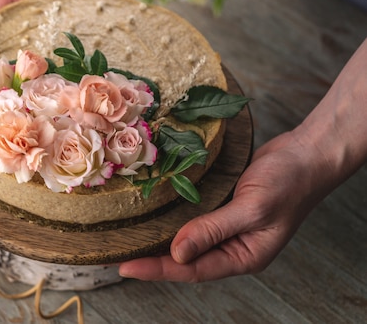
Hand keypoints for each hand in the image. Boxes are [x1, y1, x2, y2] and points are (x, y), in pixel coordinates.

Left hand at [119, 130, 324, 281]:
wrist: (306, 153)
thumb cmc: (288, 182)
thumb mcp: (252, 209)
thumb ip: (214, 230)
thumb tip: (178, 253)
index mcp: (244, 256)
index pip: (193, 270)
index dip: (157, 269)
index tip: (125, 267)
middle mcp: (233, 246)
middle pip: (186, 260)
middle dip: (153, 260)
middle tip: (117, 255)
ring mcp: (228, 226)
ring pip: (187, 240)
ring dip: (160, 240)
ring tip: (128, 238)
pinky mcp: (223, 206)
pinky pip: (194, 218)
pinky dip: (173, 217)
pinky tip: (154, 213)